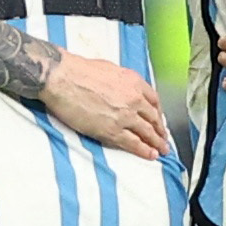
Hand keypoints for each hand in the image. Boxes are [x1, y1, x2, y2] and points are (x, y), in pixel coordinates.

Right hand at [40, 51, 177, 160]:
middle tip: (163, 139)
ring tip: (161, 150)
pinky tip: (150, 155)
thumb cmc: (78, 71)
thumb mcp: (109, 69)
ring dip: (156, 143)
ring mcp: (125, 116)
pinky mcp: (112, 130)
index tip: (159, 119)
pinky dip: (144, 150)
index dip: (158, 113)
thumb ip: (121, 82)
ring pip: (147, 133)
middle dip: (160, 130)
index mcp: (133, 82)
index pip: (154, 100)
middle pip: (153, 118)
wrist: (62, 79)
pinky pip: (133, 143)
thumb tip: (121, 90)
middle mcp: (134, 99)